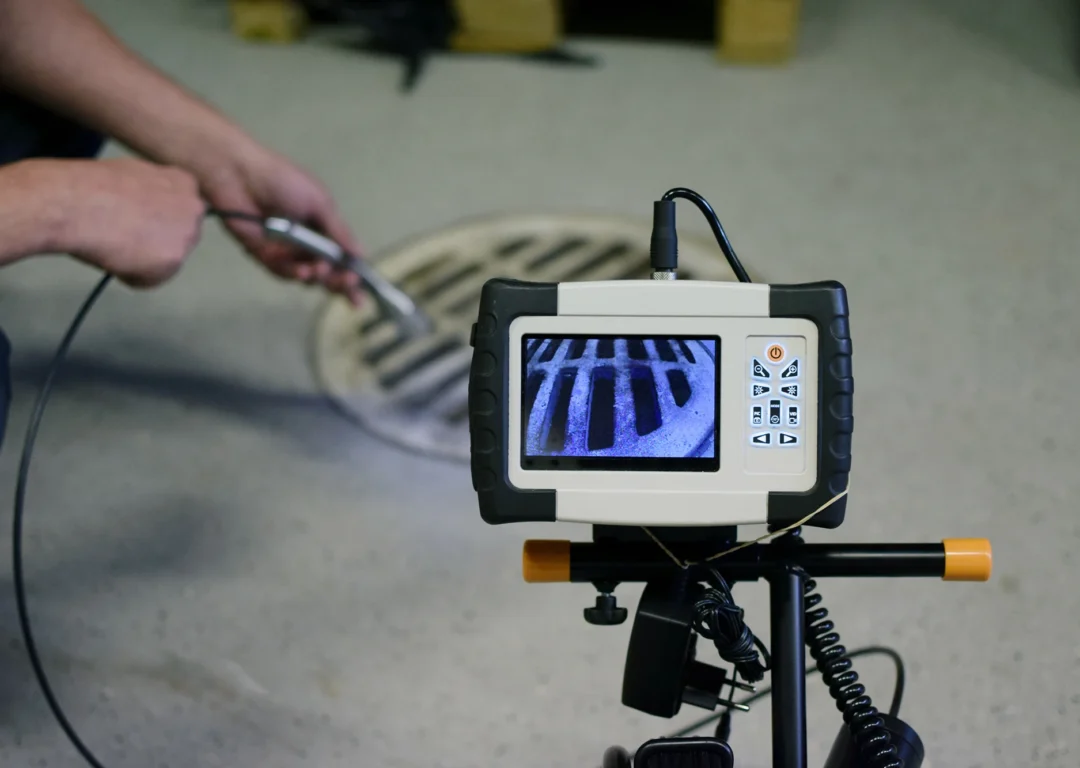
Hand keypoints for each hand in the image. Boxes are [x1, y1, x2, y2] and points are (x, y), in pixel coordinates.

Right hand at [49, 158, 205, 287]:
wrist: (79, 203)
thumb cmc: (94, 186)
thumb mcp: (133, 175)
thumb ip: (152, 194)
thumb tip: (147, 209)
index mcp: (185, 182)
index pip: (182, 210)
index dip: (159, 218)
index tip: (141, 221)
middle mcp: (194, 209)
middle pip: (181, 235)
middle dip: (158, 240)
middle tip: (127, 238)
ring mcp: (187, 236)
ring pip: (167, 259)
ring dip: (145, 260)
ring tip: (116, 246)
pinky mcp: (174, 261)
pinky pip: (152, 279)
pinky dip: (133, 276)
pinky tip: (114, 259)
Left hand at [198, 147, 363, 305]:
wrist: (239, 175)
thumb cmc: (282, 181)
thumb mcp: (320, 202)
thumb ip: (339, 232)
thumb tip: (361, 255)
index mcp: (322, 225)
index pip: (341, 254)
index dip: (352, 273)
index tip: (360, 290)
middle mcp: (305, 240)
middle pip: (326, 270)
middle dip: (338, 281)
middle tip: (344, 282)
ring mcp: (285, 249)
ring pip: (306, 276)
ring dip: (316, 277)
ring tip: (319, 271)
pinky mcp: (264, 255)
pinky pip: (282, 273)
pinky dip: (294, 274)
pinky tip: (302, 272)